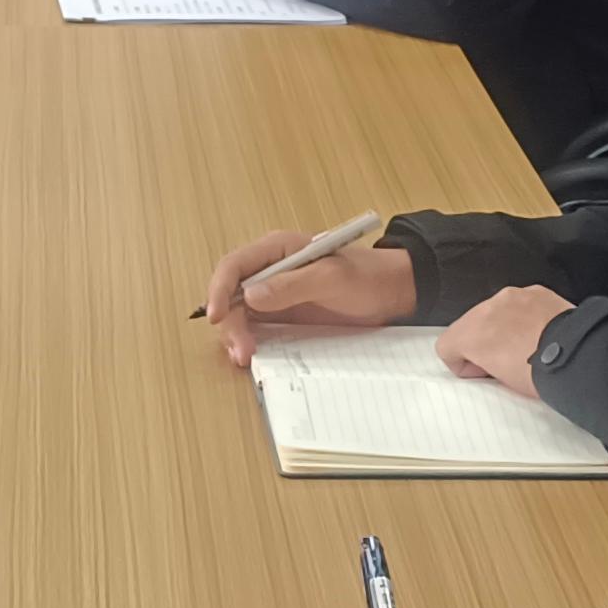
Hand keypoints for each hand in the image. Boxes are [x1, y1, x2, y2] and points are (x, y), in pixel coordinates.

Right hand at [200, 224, 414, 364]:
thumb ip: (292, 285)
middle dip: (230, 322)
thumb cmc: (366, 276)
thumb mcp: (332, 278)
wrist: (391, 292)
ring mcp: (274, 293)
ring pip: (238, 313)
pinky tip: (252, 354)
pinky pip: (255, 326)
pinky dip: (249, 340)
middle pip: (230, 293)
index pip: (234, 265)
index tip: (217, 317)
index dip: (219, 290)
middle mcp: (269, 270)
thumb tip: (250, 295)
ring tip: (245, 357)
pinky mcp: (283, 313)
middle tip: (242, 351)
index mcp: (276, 249)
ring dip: (236, 334)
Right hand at [437, 286, 572, 397]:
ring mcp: (512, 296)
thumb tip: (489, 361)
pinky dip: (527, 316)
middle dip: (484, 341)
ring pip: (496, 310)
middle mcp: (487, 308)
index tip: (482, 372)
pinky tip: (542, 332)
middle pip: (470, 324)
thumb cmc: (539, 375)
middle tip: (505, 363)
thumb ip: (485, 366)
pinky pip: (521, 303)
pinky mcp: (536, 291)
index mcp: (471, 334)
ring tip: (527, 346)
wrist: (576, 356)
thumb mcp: (501, 381)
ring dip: (504, 326)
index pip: (447, 346)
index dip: (463, 364)